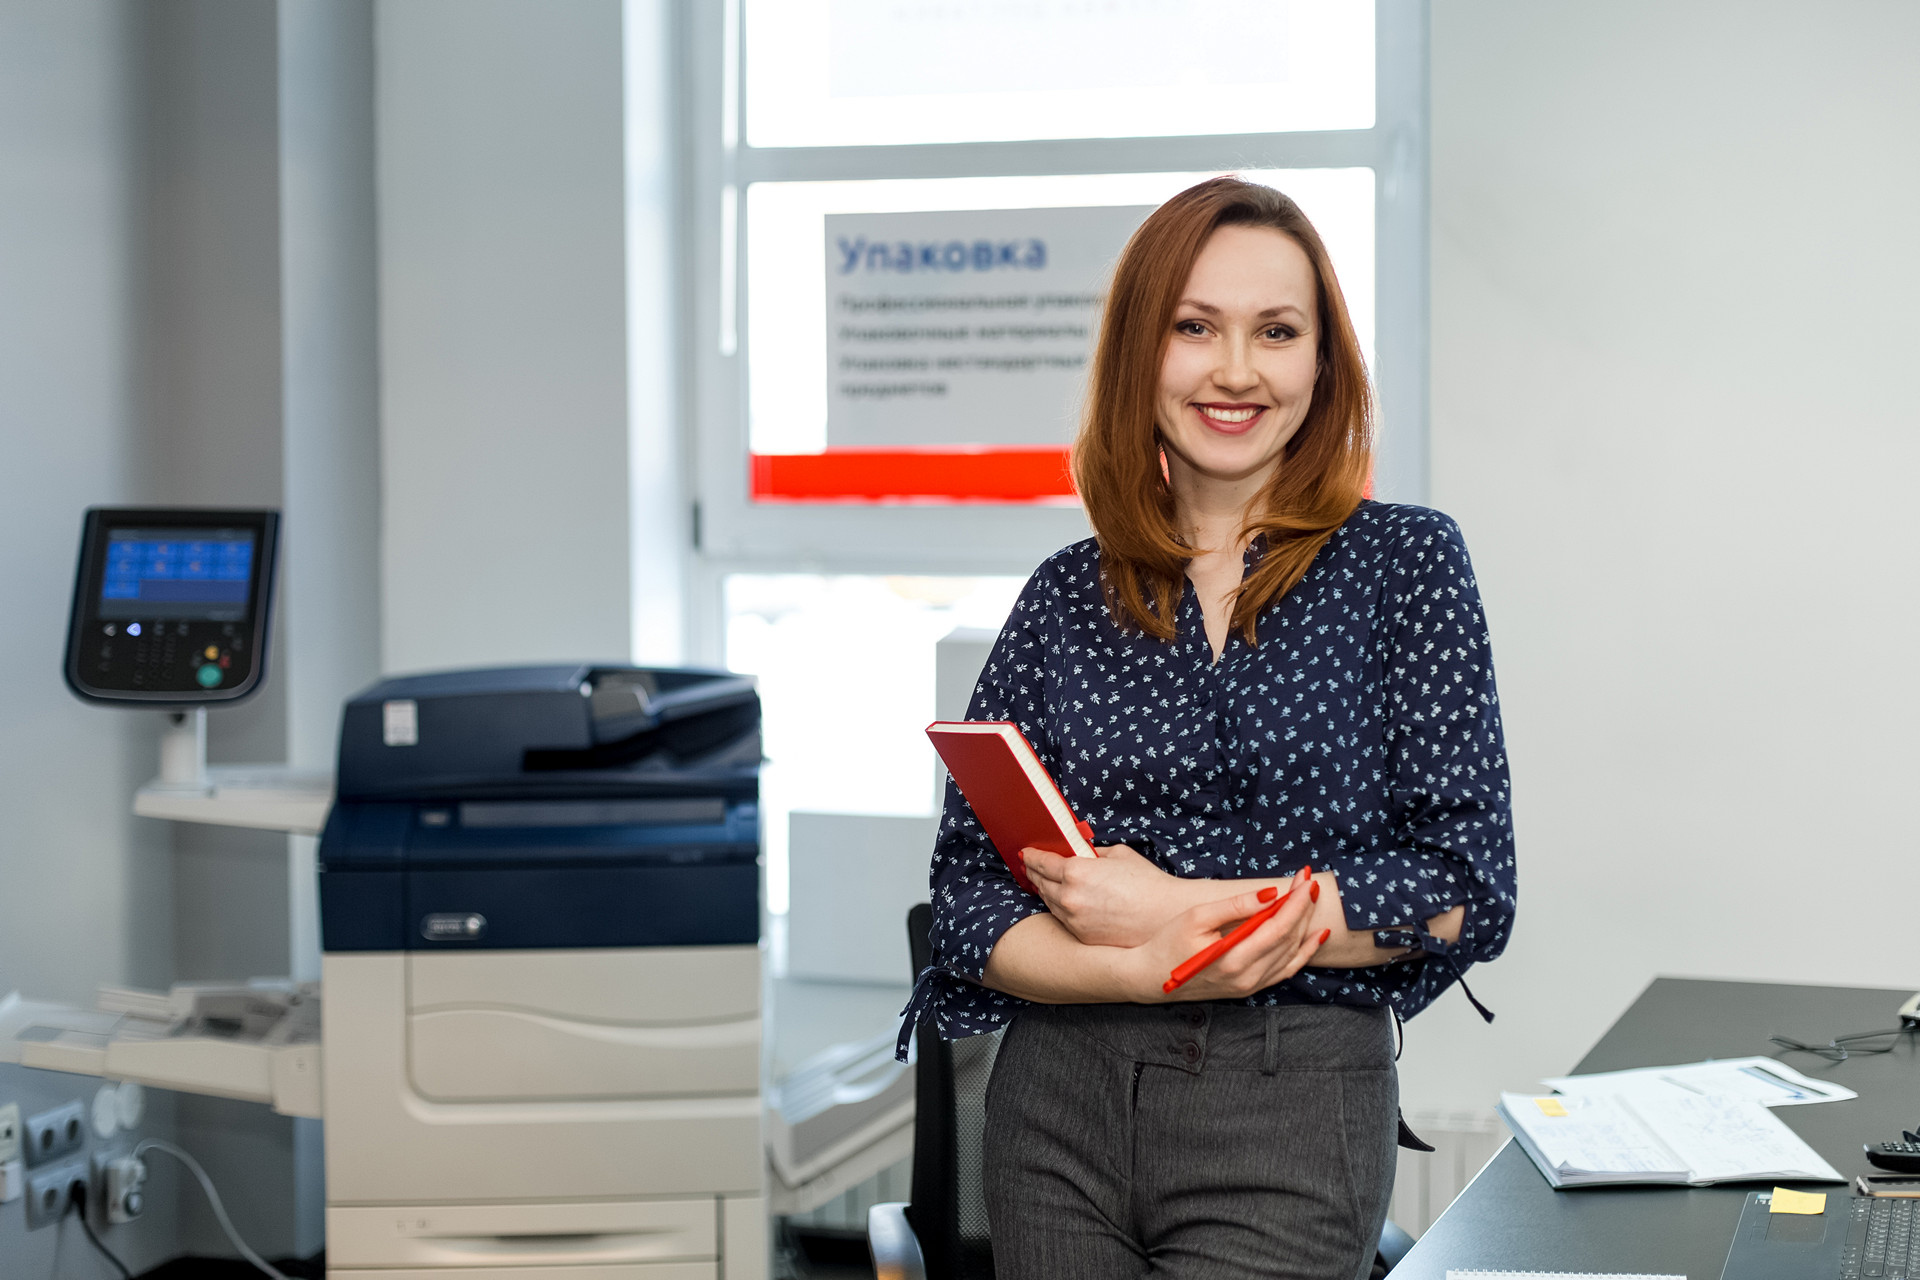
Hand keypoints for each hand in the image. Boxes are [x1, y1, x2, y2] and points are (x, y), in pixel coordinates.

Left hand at [1023, 843, 1193, 946]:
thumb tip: (1081, 853)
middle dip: (1034, 873)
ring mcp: (1074, 920)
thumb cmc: (1147, 883)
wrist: (1166, 916)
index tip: (1026, 853)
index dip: (1032, 856)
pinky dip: (1060, 908)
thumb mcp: (1118, 855)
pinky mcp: (1082, 936)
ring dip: (1045, 891)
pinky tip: (1063, 902)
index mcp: (1076, 872)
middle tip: (1031, 866)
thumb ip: (1093, 853)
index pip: (1042, 862)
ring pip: (1049, 903)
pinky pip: (1063, 919)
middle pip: (1040, 883)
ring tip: (1044, 883)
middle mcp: (1069, 897)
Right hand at [1126, 870, 1327, 1002]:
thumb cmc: (1168, 943)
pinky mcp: (1249, 988)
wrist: (1151, 978)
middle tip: (1309, 882)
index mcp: (1233, 960)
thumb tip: (1270, 893)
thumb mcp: (1197, 917)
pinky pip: (1285, 971)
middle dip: (1302, 908)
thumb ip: (1236, 906)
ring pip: (1291, 954)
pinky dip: (1303, 953)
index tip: (1304, 880)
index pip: (1278, 927)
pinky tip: (1314, 936)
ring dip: (1304, 925)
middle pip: (1288, 939)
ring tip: (1310, 899)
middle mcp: (1247, 978)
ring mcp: (1250, 986)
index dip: (1296, 902)